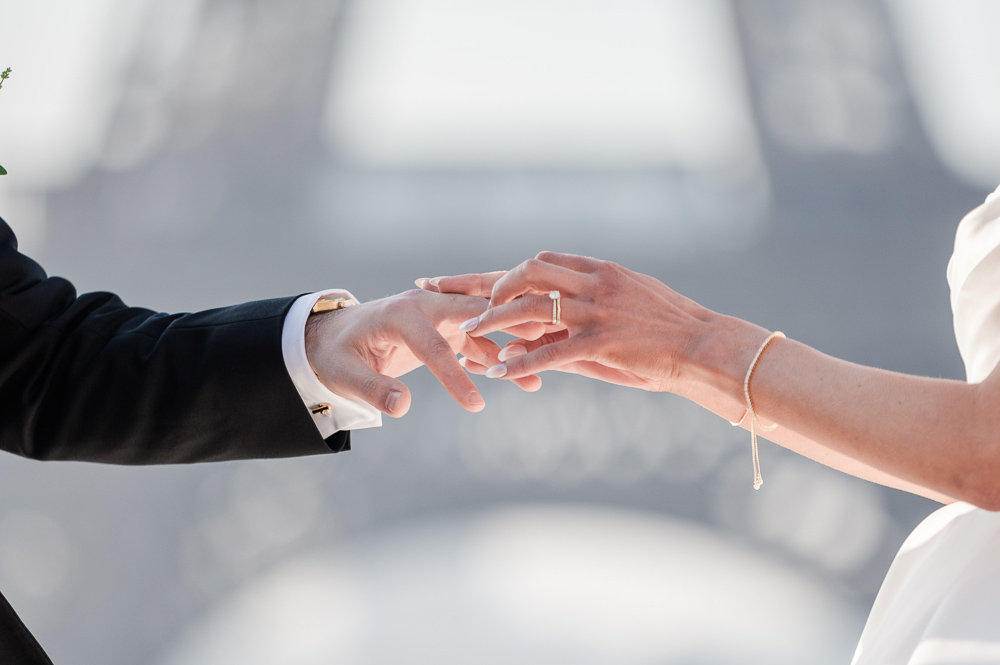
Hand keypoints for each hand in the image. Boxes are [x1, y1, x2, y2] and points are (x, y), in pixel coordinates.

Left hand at [305, 289, 536, 416]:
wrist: (333, 335)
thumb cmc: (335, 354)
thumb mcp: (343, 374)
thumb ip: (372, 389)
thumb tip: (401, 407)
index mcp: (400, 313)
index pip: (434, 346)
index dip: (454, 377)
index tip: (475, 406)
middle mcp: (425, 306)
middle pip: (472, 318)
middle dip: (505, 334)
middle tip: (540, 348)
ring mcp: (438, 314)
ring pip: (483, 329)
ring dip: (510, 347)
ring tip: (537, 376)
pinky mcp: (446, 327)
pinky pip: (478, 340)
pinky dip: (498, 355)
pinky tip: (522, 375)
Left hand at [419, 252, 760, 391]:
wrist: (706, 346)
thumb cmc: (670, 328)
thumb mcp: (630, 300)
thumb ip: (592, 301)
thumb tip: (558, 313)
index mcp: (600, 269)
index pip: (540, 261)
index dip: (499, 271)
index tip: (465, 279)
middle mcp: (595, 282)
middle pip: (526, 273)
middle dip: (484, 285)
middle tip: (454, 299)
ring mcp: (598, 311)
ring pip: (531, 307)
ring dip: (495, 321)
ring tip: (469, 336)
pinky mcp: (604, 342)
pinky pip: (551, 351)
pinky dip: (522, 362)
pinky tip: (500, 374)